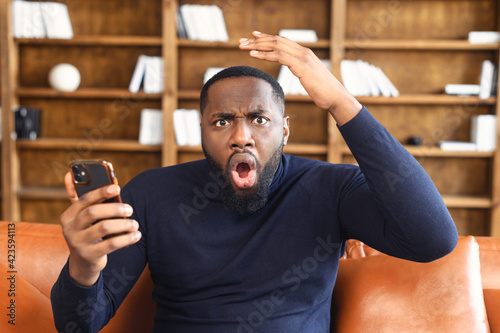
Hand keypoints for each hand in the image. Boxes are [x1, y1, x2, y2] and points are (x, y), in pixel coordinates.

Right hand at [60, 172, 140, 286]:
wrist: (82, 263)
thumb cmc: (86, 232)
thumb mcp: (80, 217)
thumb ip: (77, 197)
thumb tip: (69, 174)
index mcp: (68, 216)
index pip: (84, 200)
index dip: (101, 192)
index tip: (117, 187)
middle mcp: (70, 229)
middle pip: (94, 212)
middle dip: (115, 208)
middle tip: (130, 209)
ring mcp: (78, 243)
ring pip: (104, 227)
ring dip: (124, 224)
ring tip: (135, 224)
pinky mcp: (90, 256)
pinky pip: (112, 244)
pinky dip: (127, 238)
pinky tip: (136, 235)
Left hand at [239, 31, 361, 124]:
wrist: (335, 97)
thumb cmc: (323, 92)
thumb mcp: (309, 78)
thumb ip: (300, 70)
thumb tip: (295, 71)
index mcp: (304, 53)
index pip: (282, 41)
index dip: (266, 37)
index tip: (253, 36)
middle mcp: (303, 52)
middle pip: (276, 40)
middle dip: (257, 40)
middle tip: (241, 41)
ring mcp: (303, 58)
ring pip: (276, 46)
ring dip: (257, 45)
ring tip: (243, 46)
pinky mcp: (302, 66)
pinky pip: (280, 56)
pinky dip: (265, 54)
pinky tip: (253, 54)